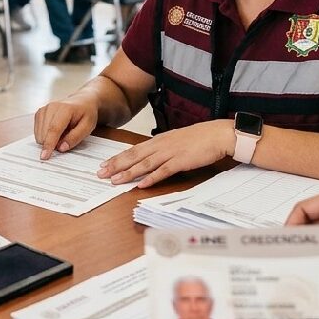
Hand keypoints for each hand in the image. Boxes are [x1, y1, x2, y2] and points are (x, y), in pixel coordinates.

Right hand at [33, 98, 97, 159]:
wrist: (82, 101)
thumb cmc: (86, 114)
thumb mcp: (88, 126)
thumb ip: (75, 137)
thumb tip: (61, 148)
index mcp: (65, 109)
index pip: (54, 129)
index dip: (49, 144)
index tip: (44, 156)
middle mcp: (51, 107)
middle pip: (44, 133)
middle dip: (51, 144)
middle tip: (65, 141)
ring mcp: (44, 109)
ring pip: (39, 134)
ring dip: (48, 140)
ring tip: (62, 133)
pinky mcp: (39, 113)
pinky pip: (37, 131)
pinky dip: (45, 136)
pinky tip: (56, 131)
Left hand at [97, 120, 233, 187]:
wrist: (217, 134)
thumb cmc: (199, 138)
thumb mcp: (176, 140)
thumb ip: (162, 148)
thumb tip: (150, 156)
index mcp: (159, 140)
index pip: (133, 149)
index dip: (117, 157)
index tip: (104, 164)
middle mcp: (161, 145)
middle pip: (134, 156)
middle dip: (116, 165)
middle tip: (101, 173)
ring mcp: (170, 153)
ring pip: (144, 164)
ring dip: (128, 173)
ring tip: (115, 180)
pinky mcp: (181, 161)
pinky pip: (163, 171)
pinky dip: (151, 178)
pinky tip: (141, 184)